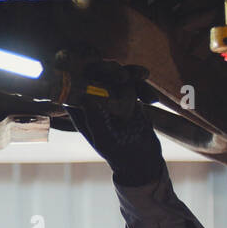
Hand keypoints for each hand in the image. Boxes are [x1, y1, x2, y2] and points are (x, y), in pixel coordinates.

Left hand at [62, 61, 164, 186]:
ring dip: (130, 73)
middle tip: (123, 74)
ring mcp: (112, 96)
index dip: (78, 73)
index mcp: (81, 110)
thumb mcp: (105, 140)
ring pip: (116, 75)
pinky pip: (134, 83)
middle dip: (108, 69)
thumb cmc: (119, 154)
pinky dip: (144, 87)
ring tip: (143, 76)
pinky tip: (152, 100)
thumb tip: (86, 98)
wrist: (143, 159)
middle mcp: (94, 100)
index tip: (90, 67)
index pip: (74, 86)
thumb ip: (95, 120)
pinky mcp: (129, 95)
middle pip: (95, 74)